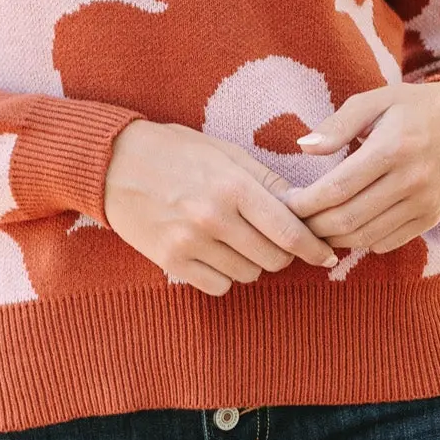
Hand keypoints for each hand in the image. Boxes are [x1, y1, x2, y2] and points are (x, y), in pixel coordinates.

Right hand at [104, 120, 337, 297]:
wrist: (113, 164)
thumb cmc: (175, 152)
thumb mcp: (225, 153)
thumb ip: (267, 182)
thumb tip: (308, 207)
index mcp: (233, 186)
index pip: (289, 230)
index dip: (314, 248)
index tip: (327, 256)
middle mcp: (214, 218)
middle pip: (273, 259)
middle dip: (281, 253)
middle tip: (272, 240)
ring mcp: (190, 243)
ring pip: (248, 275)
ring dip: (250, 263)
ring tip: (234, 240)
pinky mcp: (171, 262)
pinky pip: (218, 286)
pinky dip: (224, 276)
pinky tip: (214, 254)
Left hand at [285, 80, 439, 254]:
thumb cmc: (412, 108)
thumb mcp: (375, 101)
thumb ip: (338, 124)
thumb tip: (303, 147)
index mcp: (392, 148)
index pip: (336, 188)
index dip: (304, 203)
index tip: (285, 203)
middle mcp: (411, 180)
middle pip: (347, 219)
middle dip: (311, 225)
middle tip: (292, 220)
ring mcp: (424, 204)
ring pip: (364, 237)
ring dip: (331, 238)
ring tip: (312, 226)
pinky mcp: (430, 218)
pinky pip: (386, 243)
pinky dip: (359, 241)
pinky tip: (344, 228)